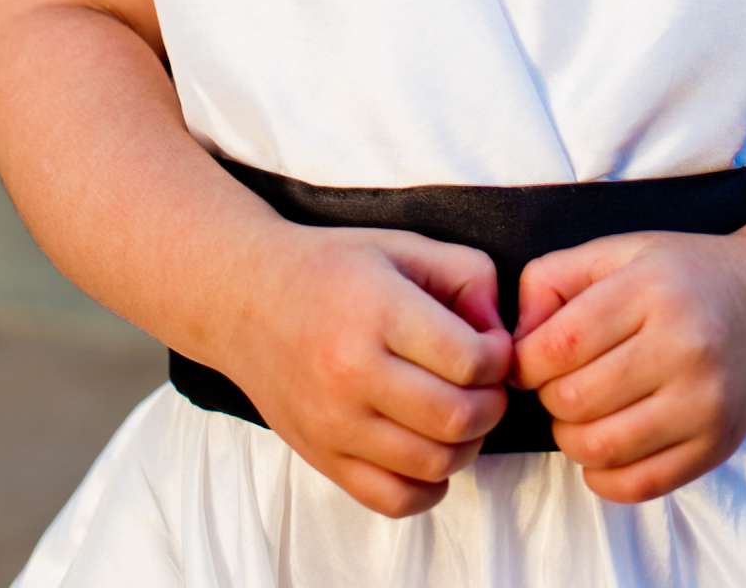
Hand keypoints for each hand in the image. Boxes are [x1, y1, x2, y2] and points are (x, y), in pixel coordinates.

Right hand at [221, 222, 513, 517]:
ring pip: (433, 464)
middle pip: (457, 417)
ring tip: (458, 414)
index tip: (491, 347)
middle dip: (491, 405)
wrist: (246, 299)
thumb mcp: (403, 246)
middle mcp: (352, 372)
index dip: (499, 358)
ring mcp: (334, 423)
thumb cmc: (332, 268)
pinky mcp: (322, 457)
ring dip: (466, 445)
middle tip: (485, 386)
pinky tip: (428, 450)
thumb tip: (499, 335)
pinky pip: (393, 499)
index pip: (469, 360)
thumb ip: (467, 276)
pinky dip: (427, 486)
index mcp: (378, 311)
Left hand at [507, 227, 745, 502]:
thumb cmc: (683, 275)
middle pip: (575, 399)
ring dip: (570, 439)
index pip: (561, 344)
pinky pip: (638, 485)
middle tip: (560, 383)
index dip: (526, 362)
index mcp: (652, 289)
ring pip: (601, 448)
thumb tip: (514, 340)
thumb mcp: (619, 252)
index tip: (528, 361)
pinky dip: (603, 476)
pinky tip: (604, 448)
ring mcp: (705, 403)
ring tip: (580, 413)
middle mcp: (684, 346)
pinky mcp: (717, 446)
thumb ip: (554, 279)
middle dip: (549, 398)